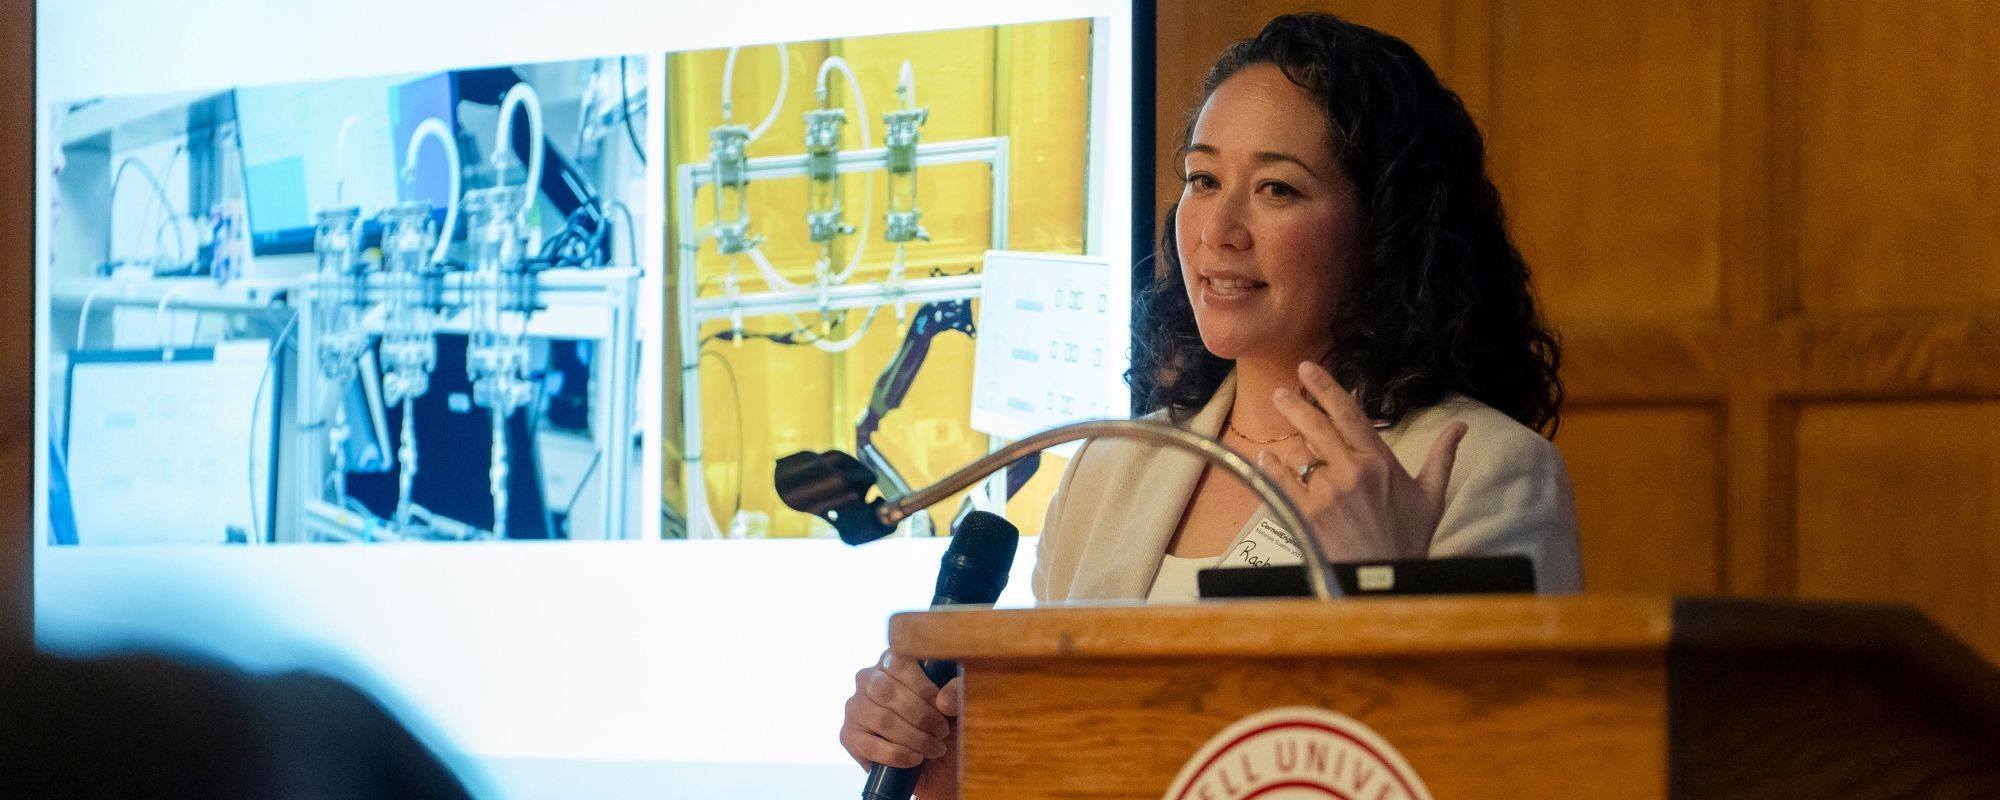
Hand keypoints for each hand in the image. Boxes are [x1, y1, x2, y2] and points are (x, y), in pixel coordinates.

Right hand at [839, 649, 960, 799]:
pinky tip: (915, 759)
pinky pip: (870, 745)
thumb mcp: (957, 701)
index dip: (924, 687)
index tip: (944, 708)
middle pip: (887, 691)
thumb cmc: (943, 720)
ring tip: (934, 748)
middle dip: (920, 715)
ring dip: (913, 737)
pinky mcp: (848, 735)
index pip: (900, 663)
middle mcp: (867, 679)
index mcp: (891, 660)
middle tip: (942, 732)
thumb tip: (944, 702)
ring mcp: (854, 707)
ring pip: (881, 719)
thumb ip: (958, 691)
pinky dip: (897, 755)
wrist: (934, 761)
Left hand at [1257, 361, 1467, 560]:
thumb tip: (1460, 427)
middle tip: (1281, 393)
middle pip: (1316, 426)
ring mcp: (1327, 493)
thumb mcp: (1432, 496)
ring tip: (1284, 433)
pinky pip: (1282, 481)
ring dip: (1290, 441)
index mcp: (1380, 462)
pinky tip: (1266, 457)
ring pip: (1298, 453)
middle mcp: (1351, 472)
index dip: (1327, 388)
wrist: (1386, 579)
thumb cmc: (1408, 538)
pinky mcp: (1307, 513)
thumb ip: (1442, 456)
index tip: (1308, 370)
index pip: (1349, 414)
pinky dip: (1272, 467)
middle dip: (1296, 405)